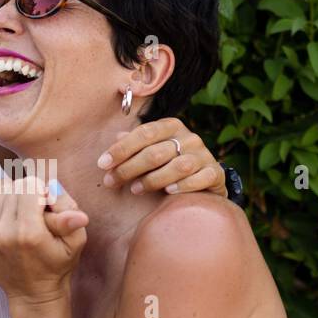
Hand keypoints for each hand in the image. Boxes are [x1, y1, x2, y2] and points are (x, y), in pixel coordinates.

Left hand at [0, 178, 87, 305]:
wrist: (31, 294)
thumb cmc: (57, 266)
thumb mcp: (74, 243)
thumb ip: (70, 217)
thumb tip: (63, 197)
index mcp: (28, 232)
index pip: (30, 186)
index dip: (42, 190)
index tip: (48, 205)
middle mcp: (3, 232)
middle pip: (14, 188)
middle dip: (28, 192)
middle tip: (38, 210)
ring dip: (14, 196)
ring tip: (25, 214)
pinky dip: (0, 204)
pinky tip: (12, 217)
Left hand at [96, 117, 226, 196]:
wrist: (205, 180)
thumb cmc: (170, 164)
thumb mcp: (152, 150)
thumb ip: (135, 144)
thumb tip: (115, 137)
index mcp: (171, 126)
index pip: (144, 133)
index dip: (121, 149)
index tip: (102, 164)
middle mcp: (189, 138)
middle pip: (155, 152)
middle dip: (129, 168)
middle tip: (111, 182)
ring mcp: (204, 155)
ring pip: (177, 166)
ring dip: (152, 179)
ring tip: (135, 190)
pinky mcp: (215, 173)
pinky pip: (200, 178)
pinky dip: (184, 185)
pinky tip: (168, 192)